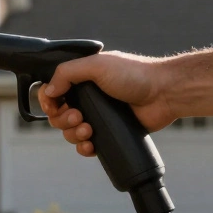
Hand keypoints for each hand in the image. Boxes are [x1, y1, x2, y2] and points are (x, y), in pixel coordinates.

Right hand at [36, 51, 176, 156]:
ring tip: (88, 130)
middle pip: (58, 115)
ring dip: (73, 134)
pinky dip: (84, 147)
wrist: (164, 93)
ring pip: (70, 132)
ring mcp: (98, 116)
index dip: (48, 102)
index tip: (54, 107)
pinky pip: (87, 145)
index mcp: (81, 80)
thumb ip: (67, 73)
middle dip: (62, 120)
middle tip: (78, 117)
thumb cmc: (134, 74)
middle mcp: (87, 98)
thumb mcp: (96, 65)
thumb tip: (48, 90)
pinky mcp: (109, 132)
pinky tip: (90, 145)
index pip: (53, 92)